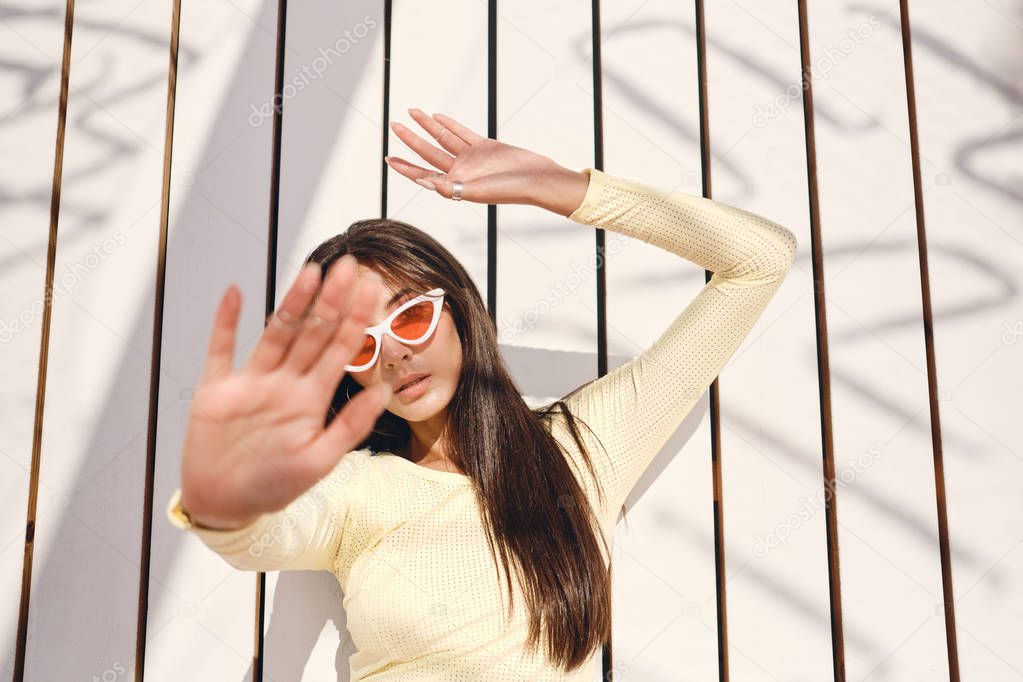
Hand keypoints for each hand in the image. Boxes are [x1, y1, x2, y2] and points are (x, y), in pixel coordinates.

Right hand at [178, 255, 392, 529]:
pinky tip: (235, 293)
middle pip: (312, 332)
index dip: (356, 318)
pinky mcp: (216, 389)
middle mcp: (284, 383)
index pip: (339, 349)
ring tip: (310, 270)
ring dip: (292, 302)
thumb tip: (384, 390)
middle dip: (332, 299)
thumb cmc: (274, 485)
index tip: (374, 288)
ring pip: (275, 333)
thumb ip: (350, 426)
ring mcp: (250, 383)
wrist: (225, 505)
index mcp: (310, 399)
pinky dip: (225, 322)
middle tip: (350, 265)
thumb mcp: (319, 460)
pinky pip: (220, 350)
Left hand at [385, 108, 589, 215]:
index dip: (405, 167)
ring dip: (427, 127)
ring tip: (412, 112)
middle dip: (410, 139)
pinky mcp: (485, 146)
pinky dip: (449, 124)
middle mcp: (461, 172)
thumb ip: (450, 188)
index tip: (388, 158)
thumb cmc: (511, 192)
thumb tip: (424, 182)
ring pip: (443, 139)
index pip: (423, 175)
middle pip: (428, 152)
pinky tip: (437, 116)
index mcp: (456, 186)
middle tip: (394, 125)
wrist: (538, 179)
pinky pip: (462, 133)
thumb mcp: (478, 192)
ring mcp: (472, 158)